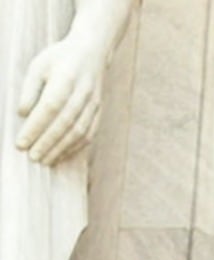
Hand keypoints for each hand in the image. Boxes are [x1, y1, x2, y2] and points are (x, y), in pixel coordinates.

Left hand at [15, 35, 108, 165]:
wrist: (91, 52)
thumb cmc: (59, 59)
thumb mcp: (38, 66)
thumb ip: (30, 89)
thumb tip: (22, 114)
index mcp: (65, 79)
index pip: (49, 108)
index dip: (35, 127)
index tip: (21, 143)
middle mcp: (82, 93)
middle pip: (65, 123)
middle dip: (47, 143)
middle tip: (32, 157)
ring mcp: (93, 104)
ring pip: (78, 131)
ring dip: (61, 149)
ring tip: (45, 160)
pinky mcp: (98, 112)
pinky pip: (89, 134)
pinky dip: (75, 147)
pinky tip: (61, 155)